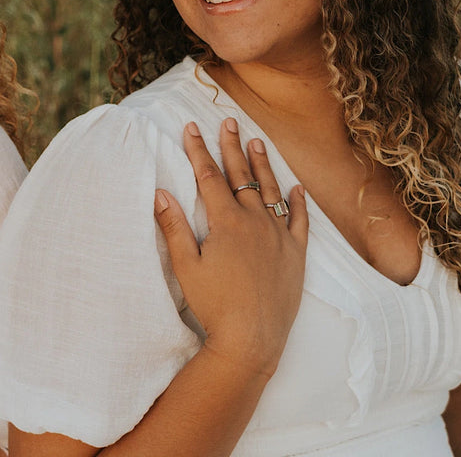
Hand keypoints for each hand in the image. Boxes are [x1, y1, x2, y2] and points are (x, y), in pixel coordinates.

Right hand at [154, 118, 307, 376]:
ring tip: (257, 141)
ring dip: (263, 165)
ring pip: (271, 191)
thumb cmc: (213, 305)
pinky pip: (300, 221)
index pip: (209, 177)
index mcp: (226, 222)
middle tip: (228, 122)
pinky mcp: (296, 255)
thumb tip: (160, 192)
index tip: (191, 127)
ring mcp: (279, 237)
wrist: (251, 339)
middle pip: (241, 176)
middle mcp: (255, 222)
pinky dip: (299, 202)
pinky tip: (296, 187)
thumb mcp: (185, 267)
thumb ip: (173, 227)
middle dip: (232, 147)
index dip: (198, 150)